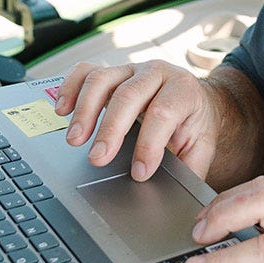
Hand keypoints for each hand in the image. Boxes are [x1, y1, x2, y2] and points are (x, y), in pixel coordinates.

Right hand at [55, 60, 217, 182]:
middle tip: (98, 159)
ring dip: (85, 110)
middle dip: (111, 129)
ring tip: (75, 140)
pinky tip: (62, 111)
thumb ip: (189, 167)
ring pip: (102, 79)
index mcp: (183, 90)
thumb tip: (171, 193)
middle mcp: (156, 73)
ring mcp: (131, 69)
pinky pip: (85, 71)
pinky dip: (70, 88)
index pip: (163, 112)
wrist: (196, 101)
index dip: (149, 144)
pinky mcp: (111, 72)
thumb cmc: (194, 126)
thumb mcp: (201, 147)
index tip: (138, 172)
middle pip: (128, 95)